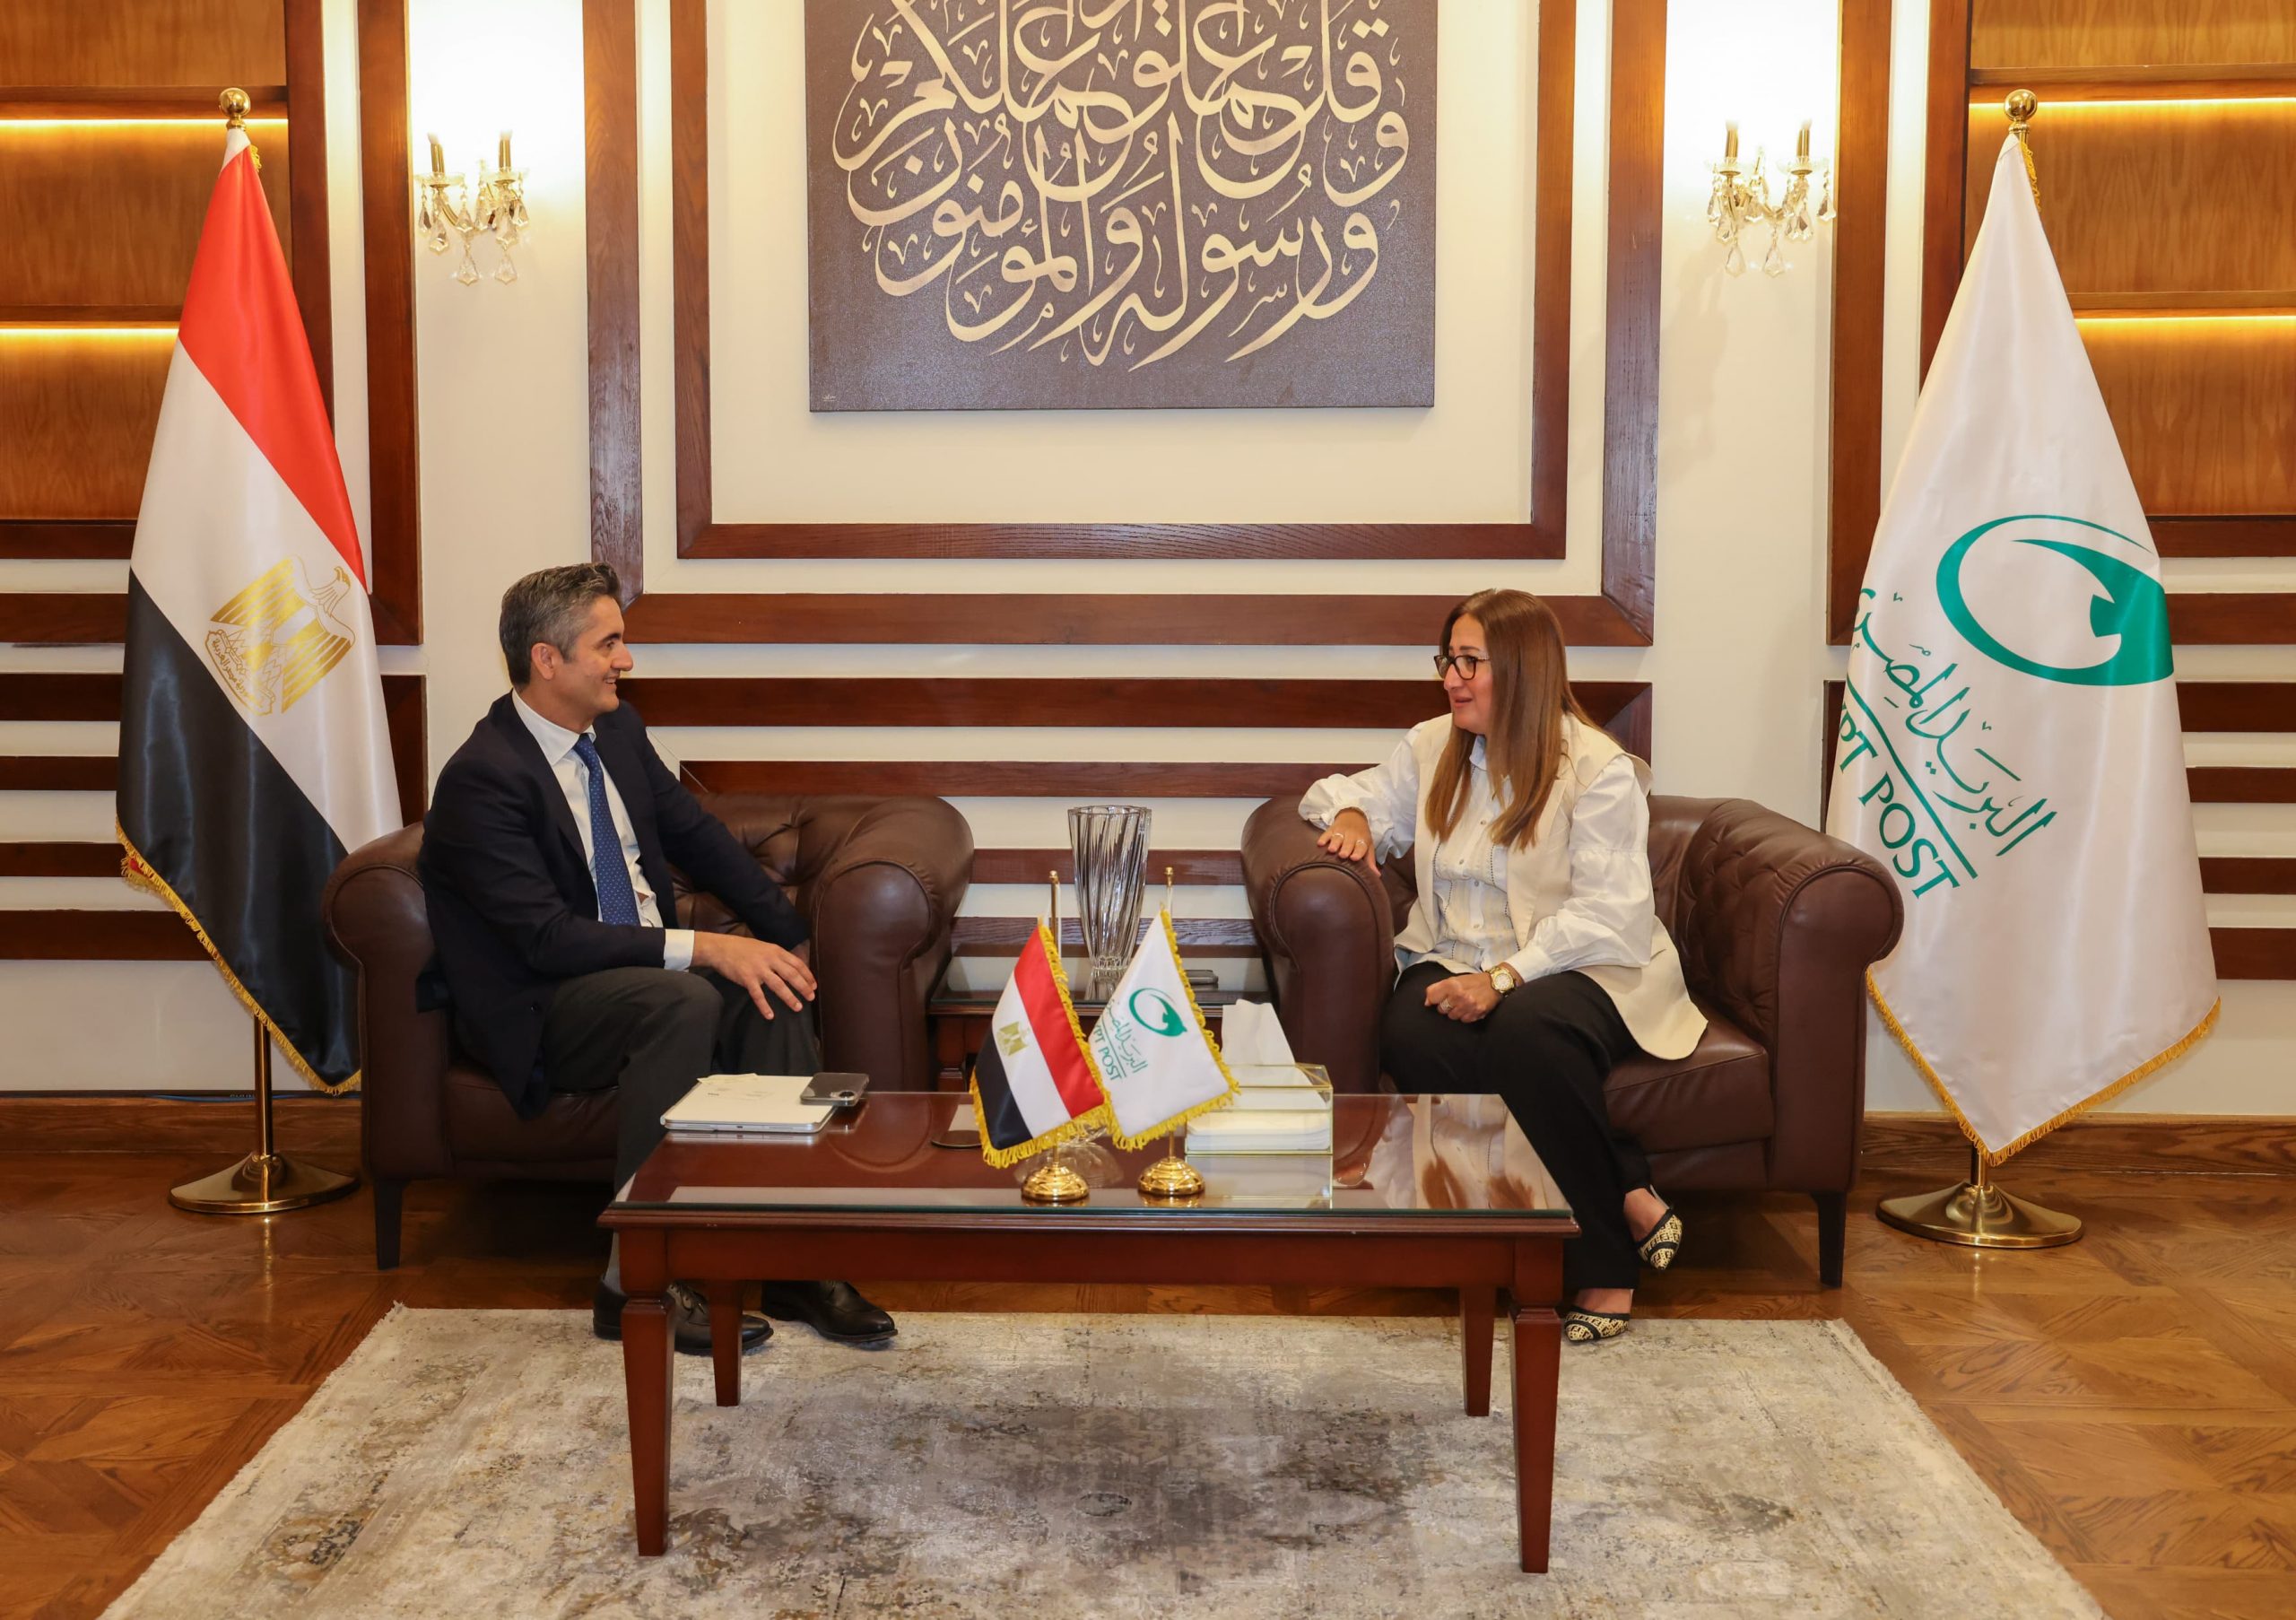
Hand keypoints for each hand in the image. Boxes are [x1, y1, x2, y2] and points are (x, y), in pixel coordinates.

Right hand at [690, 932, 816, 1020]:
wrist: (721, 948)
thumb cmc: (744, 948)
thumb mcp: (764, 947)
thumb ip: (777, 956)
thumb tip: (792, 967)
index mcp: (776, 951)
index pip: (797, 964)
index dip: (807, 975)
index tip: (814, 986)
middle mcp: (770, 959)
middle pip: (791, 975)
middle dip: (803, 987)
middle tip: (811, 998)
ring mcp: (758, 969)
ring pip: (778, 985)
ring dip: (789, 998)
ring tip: (797, 1008)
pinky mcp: (747, 978)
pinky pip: (758, 995)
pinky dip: (764, 1006)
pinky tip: (770, 1015)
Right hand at [1315, 808, 1376, 867]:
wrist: (1353, 816)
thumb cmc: (1361, 835)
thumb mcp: (1368, 846)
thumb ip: (1370, 861)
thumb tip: (1376, 876)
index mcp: (1362, 840)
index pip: (1361, 847)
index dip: (1358, 852)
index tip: (1354, 858)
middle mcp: (1352, 835)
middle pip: (1349, 842)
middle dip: (1346, 848)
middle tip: (1343, 855)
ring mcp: (1341, 831)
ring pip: (1338, 837)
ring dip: (1334, 843)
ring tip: (1331, 850)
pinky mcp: (1331, 829)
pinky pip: (1327, 833)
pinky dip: (1323, 838)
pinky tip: (1320, 843)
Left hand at [1425, 971, 1500, 1022]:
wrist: (1494, 983)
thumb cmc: (1473, 981)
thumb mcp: (1455, 979)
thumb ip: (1438, 989)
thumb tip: (1426, 1002)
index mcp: (1452, 984)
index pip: (1432, 997)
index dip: (1432, 999)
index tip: (1436, 1000)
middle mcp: (1459, 995)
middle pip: (1441, 1009)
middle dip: (1445, 1006)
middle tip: (1454, 1000)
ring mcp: (1468, 1005)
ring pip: (1451, 1016)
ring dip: (1455, 1012)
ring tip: (1463, 1004)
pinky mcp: (1476, 1013)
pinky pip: (1463, 1020)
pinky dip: (1465, 1016)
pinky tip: (1469, 1008)